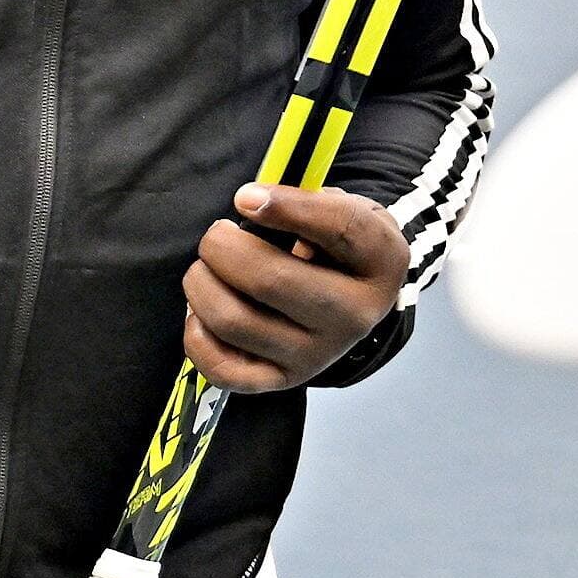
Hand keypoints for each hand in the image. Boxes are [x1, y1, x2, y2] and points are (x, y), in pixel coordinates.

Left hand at [183, 185, 408, 391]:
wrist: (348, 302)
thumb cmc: (335, 248)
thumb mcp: (341, 209)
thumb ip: (304, 199)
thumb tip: (249, 202)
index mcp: (381, 263)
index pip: (340, 229)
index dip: (286, 208)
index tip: (244, 197)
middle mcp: (355, 317)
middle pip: (270, 280)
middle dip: (222, 247)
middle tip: (217, 235)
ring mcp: (318, 355)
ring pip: (234, 321)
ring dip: (201, 284)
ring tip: (205, 269)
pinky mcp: (283, 380)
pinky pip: (222, 368)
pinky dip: (196, 335)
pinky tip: (203, 311)